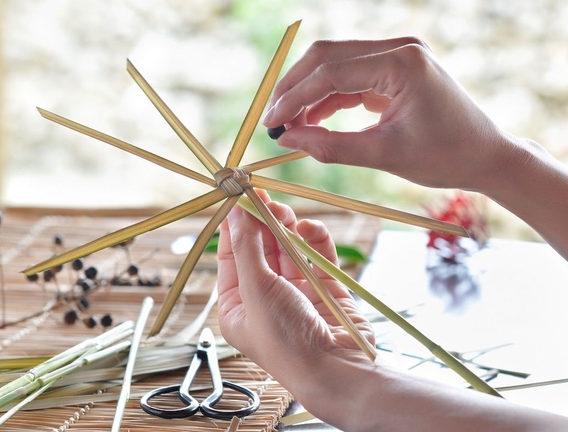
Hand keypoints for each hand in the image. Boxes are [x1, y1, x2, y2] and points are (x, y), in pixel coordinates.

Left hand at [217, 191, 373, 402]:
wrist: (335, 370)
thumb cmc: (285, 339)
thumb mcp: (256, 289)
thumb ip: (248, 247)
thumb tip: (237, 212)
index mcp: (237, 305)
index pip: (231, 256)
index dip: (235, 226)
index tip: (239, 197)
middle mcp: (264, 297)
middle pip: (261, 248)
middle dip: (262, 222)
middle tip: (265, 197)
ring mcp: (296, 293)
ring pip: (289, 249)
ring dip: (286, 228)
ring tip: (284, 210)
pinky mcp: (325, 289)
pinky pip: (317, 256)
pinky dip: (314, 240)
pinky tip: (309, 229)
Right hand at [263, 38, 518, 191]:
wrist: (485, 156)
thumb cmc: (444, 157)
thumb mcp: (383, 156)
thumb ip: (330, 147)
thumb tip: (287, 140)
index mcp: (402, 63)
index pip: (331, 73)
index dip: (294, 99)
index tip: (270, 124)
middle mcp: (399, 48)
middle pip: (327, 56)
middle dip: (294, 88)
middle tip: (272, 120)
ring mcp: (397, 54)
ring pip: (334, 63)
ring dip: (308, 92)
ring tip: (289, 125)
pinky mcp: (394, 67)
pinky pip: (349, 75)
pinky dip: (327, 97)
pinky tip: (312, 120)